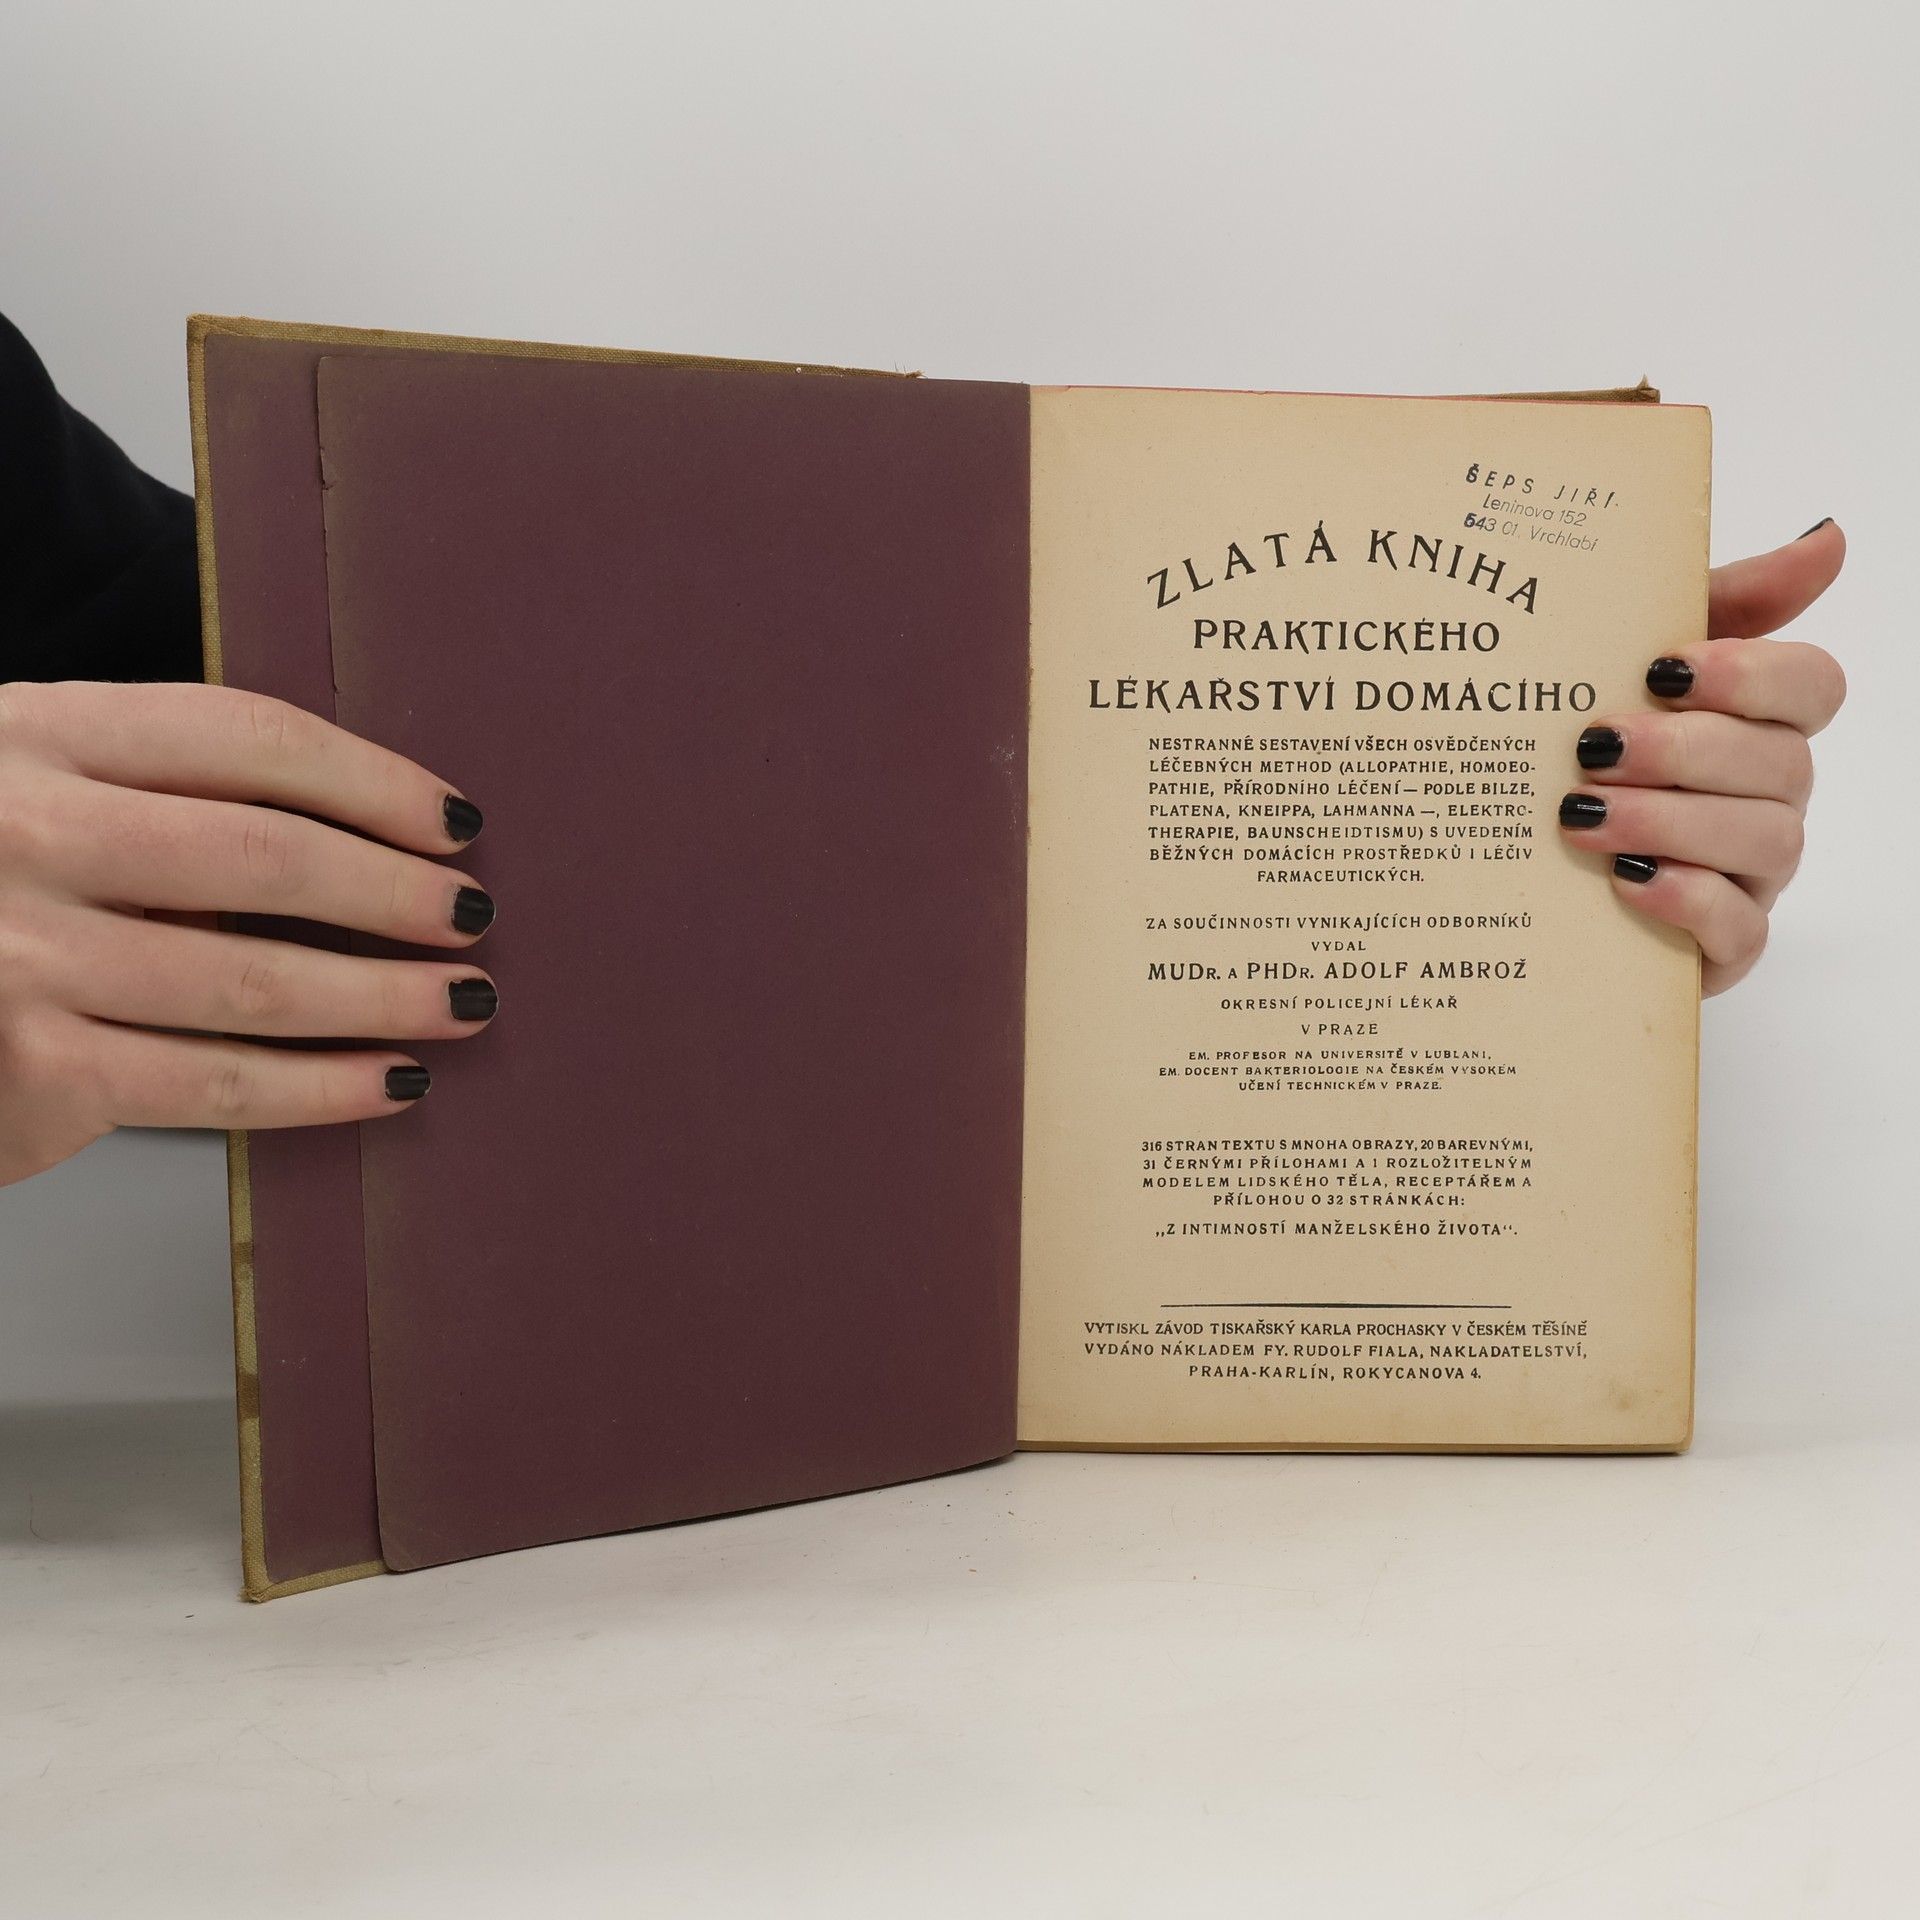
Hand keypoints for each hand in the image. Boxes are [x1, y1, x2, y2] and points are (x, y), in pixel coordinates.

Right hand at [0, 681, 496, 1185]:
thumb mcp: (25, 784)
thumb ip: (150, 791)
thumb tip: (359, 839)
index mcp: (34, 733)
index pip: (245, 739)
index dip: (373, 781)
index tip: (455, 821)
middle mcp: (23, 834)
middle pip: (265, 858)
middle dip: (395, 894)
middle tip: (473, 916)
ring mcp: (19, 958)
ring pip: (254, 983)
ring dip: (385, 999)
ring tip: (461, 1003)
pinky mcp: (28, 1071)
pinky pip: (213, 1084)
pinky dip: (323, 1089)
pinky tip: (392, 1082)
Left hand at [1556, 520, 1846, 995]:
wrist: (1516, 867)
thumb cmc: (1592, 753)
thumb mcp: (1630, 663)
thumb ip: (1724, 600)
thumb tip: (1827, 536)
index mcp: (1758, 723)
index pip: (1812, 685)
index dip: (1752, 674)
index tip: (1663, 668)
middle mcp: (1769, 795)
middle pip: (1783, 764)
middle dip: (1685, 751)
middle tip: (1593, 746)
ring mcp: (1752, 872)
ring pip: (1764, 841)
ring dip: (1670, 821)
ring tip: (1580, 814)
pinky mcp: (1721, 945)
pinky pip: (1740, 929)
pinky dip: (1686, 900)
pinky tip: (1626, 881)